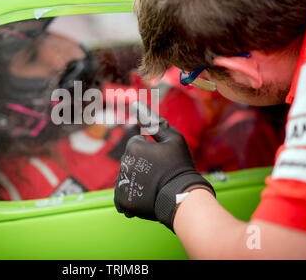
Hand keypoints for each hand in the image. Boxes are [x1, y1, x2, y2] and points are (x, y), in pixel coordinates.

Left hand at [114, 101, 214, 230]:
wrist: (183, 198)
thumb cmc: (180, 165)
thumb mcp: (173, 138)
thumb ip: (153, 121)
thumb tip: (135, 104)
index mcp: (133, 146)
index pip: (136, 142)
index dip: (151, 150)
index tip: (163, 159)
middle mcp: (123, 164)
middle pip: (130, 159)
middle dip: (142, 164)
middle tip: (160, 173)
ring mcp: (122, 183)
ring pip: (127, 176)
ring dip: (137, 179)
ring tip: (155, 186)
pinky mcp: (122, 201)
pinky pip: (123, 193)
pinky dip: (132, 194)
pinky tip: (147, 196)